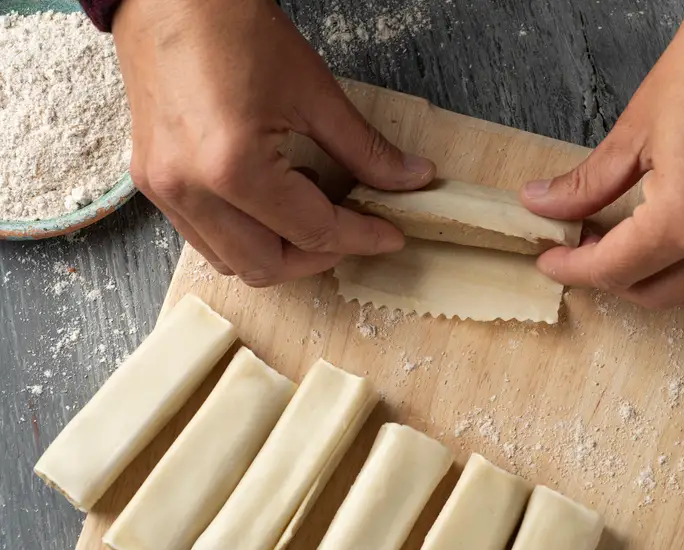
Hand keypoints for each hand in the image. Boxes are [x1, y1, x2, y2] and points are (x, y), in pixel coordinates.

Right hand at [113, 0, 434, 285]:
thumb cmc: (237, 30)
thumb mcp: (315, 92)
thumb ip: (365, 149)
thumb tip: (413, 179)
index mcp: (233, 169)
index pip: (313, 231)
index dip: (362, 237)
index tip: (390, 234)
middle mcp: (190, 191)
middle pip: (266, 267)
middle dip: (319, 256)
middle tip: (353, 228)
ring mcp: (163, 191)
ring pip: (231, 261)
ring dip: (279, 250)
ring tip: (309, 203)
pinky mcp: (151, 183)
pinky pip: (203, 237)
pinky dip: (244, 234)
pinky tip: (271, 195)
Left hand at [520, 0, 683, 315]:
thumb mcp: (636, 127)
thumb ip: (588, 182)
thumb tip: (542, 204)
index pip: (615, 270)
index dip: (573, 270)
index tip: (554, 260)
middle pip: (655, 293)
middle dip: (612, 277)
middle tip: (590, 249)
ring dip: (661, 286)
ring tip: (639, 254)